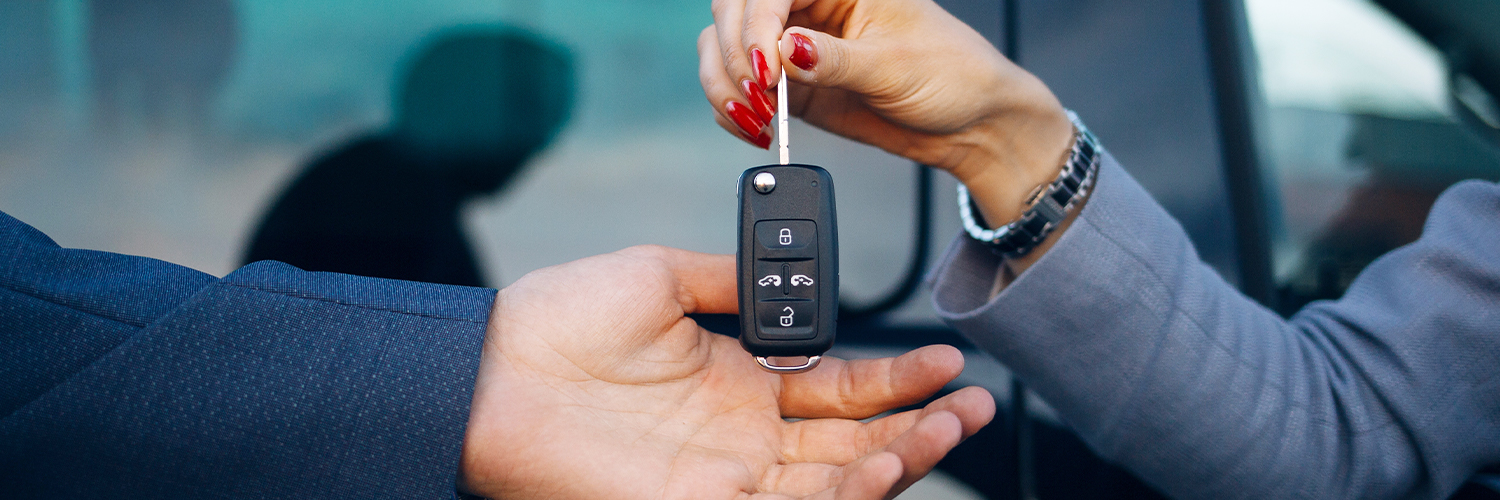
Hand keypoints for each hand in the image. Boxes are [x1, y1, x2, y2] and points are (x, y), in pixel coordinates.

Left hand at [459, 246, 994, 498]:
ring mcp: (725, 478)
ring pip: (834, 483)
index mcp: (739, 382)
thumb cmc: (558, 323)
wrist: (492, 369)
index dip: (897, 379)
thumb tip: (786, 273)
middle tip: (974, 407)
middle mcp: (741, 438)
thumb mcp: (661, 276)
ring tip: (946, 430)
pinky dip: (842, 493)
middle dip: (920, 427)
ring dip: (897, 459)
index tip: (947, 359)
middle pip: (852, 444)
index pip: (838, 390)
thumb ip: (732, 280)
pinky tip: (882, 464)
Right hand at [699, 0, 1075, 238]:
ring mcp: (795, 44)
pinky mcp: (789, 84)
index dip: (756, 24)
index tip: (768, 69)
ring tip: (757, 117)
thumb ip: (834, 60)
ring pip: (723, 47)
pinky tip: (754, 126)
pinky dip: (731, 109)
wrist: (970, 125)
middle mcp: (811, 6)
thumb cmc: (955, 77)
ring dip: (726, 84)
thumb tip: (785, 49)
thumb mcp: (896, 67)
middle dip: (736, 54)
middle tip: (760, 95)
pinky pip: (737, 87)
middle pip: (734, 11)